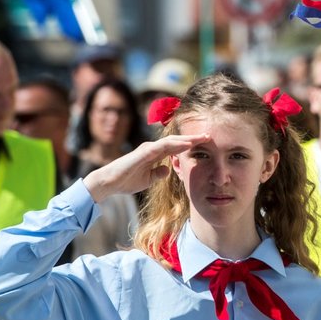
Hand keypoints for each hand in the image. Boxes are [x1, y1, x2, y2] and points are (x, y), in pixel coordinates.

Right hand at [83, 134, 209, 201]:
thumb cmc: (127, 180)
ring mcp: (148, 148)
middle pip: (177, 141)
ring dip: (188, 139)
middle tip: (210, 136)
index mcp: (155, 154)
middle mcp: (153, 148)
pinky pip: (163, 146)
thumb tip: (168, 170)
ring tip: (203, 137)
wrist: (110, 183)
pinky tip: (188, 144)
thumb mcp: (149, 179)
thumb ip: (159, 173)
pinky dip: (176, 144)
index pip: (176, 147)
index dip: (191, 145)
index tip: (206, 144)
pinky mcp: (143, 152)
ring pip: (172, 141)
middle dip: (193, 139)